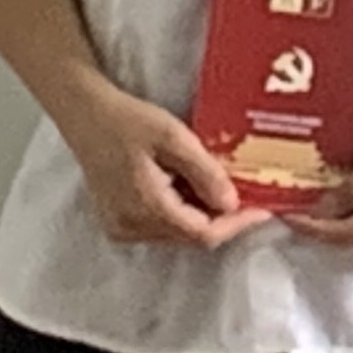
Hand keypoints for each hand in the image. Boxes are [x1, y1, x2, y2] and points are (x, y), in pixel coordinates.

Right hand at [57, 85, 269, 249]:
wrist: (87, 117)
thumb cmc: (130, 121)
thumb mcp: (174, 138)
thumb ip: (204, 173)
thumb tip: (232, 204)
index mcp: (145, 207)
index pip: (201, 233)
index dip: (236, 225)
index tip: (264, 209)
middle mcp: (130, 227)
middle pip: (190, 236)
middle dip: (223, 218)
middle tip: (249, 193)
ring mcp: (121, 228)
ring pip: (177, 233)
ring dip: (204, 214)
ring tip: (221, 184)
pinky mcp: (118, 222)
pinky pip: (161, 226)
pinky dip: (184, 211)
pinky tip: (193, 186)